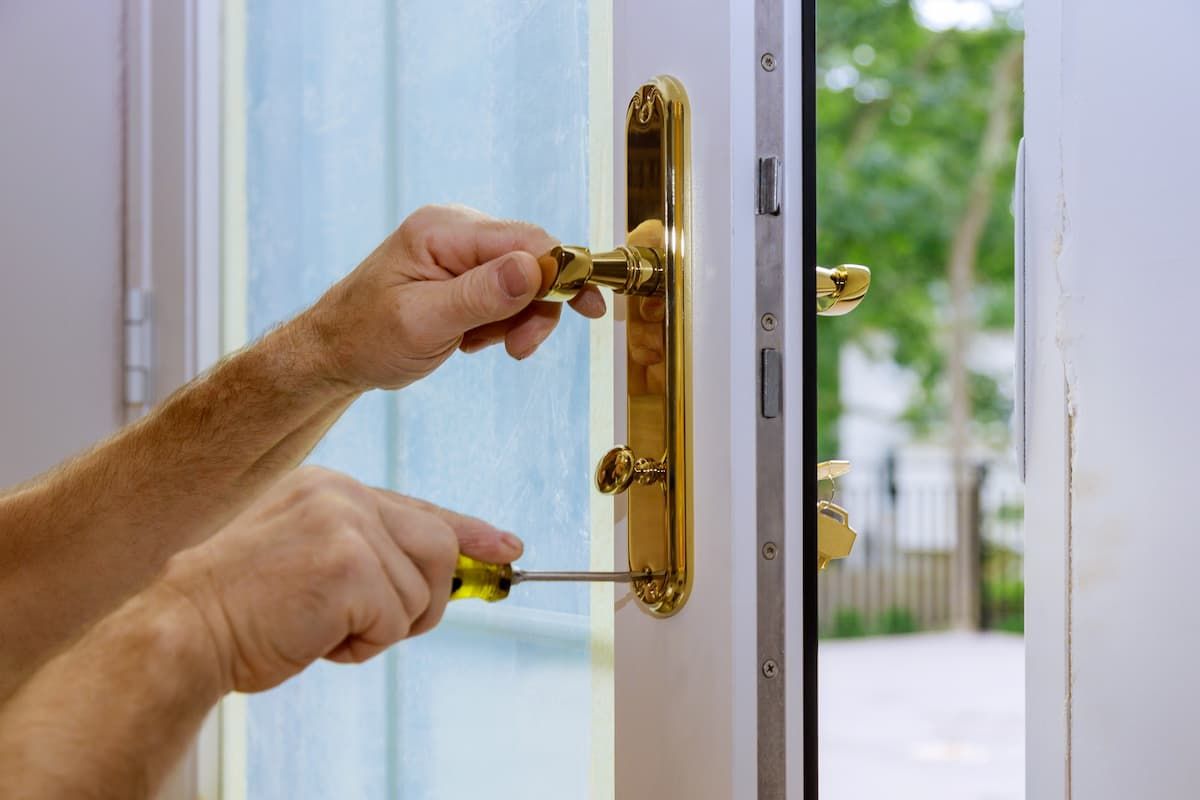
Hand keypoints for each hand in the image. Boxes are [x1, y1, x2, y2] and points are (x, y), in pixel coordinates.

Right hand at [158, 466, 521, 693]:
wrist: (182, 629)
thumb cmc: (240, 608)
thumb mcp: (309, 562)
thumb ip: (369, 555)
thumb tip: (445, 575)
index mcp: (331, 488)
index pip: (420, 508)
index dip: (470, 532)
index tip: (507, 547)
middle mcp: (344, 494)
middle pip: (438, 548)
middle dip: (423, 600)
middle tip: (372, 626)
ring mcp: (346, 523)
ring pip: (422, 589)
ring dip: (384, 627)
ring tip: (325, 628)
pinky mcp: (348, 564)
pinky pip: (396, 618)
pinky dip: (363, 645)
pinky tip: (316, 639)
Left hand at [301, 204, 606, 390]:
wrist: (334, 354)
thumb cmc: (365, 338)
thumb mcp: (423, 322)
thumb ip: (480, 295)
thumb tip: (535, 268)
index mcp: (442, 231)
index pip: (526, 238)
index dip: (563, 272)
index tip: (588, 309)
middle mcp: (455, 230)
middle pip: (532, 257)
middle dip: (535, 306)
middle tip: (519, 348)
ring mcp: (460, 250)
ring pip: (523, 280)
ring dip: (515, 319)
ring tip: (477, 345)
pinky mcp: (463, 271)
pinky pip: (506, 291)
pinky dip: (500, 321)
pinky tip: (470, 337)